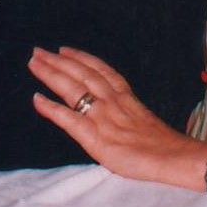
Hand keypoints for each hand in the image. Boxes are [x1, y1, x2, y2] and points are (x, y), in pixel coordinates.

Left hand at [28, 46, 206, 189]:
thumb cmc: (162, 143)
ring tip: (34, 62)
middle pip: (81, 73)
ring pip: (72, 88)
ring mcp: (101, 116)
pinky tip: (36, 99)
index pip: (98, 70)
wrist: (172, 157)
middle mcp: (111, 100)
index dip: (80, 58)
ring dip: (51, 73)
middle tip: (38, 51)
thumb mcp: (143, 117)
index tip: (64, 49)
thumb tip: (116, 112)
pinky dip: (50, 107)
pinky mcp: (94, 136)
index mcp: (124, 95)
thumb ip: (126, 110)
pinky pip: (68, 118)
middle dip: (58, 61)